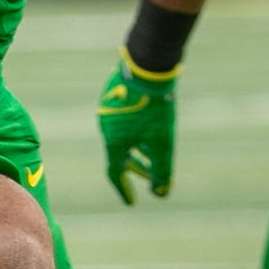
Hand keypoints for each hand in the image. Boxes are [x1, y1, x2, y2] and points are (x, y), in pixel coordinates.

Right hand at [98, 51, 178, 202]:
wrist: (147, 65)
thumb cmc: (155, 106)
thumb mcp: (163, 141)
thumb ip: (161, 169)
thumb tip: (161, 193)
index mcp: (114, 141)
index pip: (115, 173)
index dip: (124, 189)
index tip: (132, 203)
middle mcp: (106, 127)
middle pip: (118, 155)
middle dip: (134, 168)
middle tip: (148, 175)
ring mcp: (108, 109)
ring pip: (121, 136)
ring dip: (136, 148)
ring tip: (151, 149)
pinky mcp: (112, 94)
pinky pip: (121, 120)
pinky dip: (133, 130)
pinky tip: (147, 122)